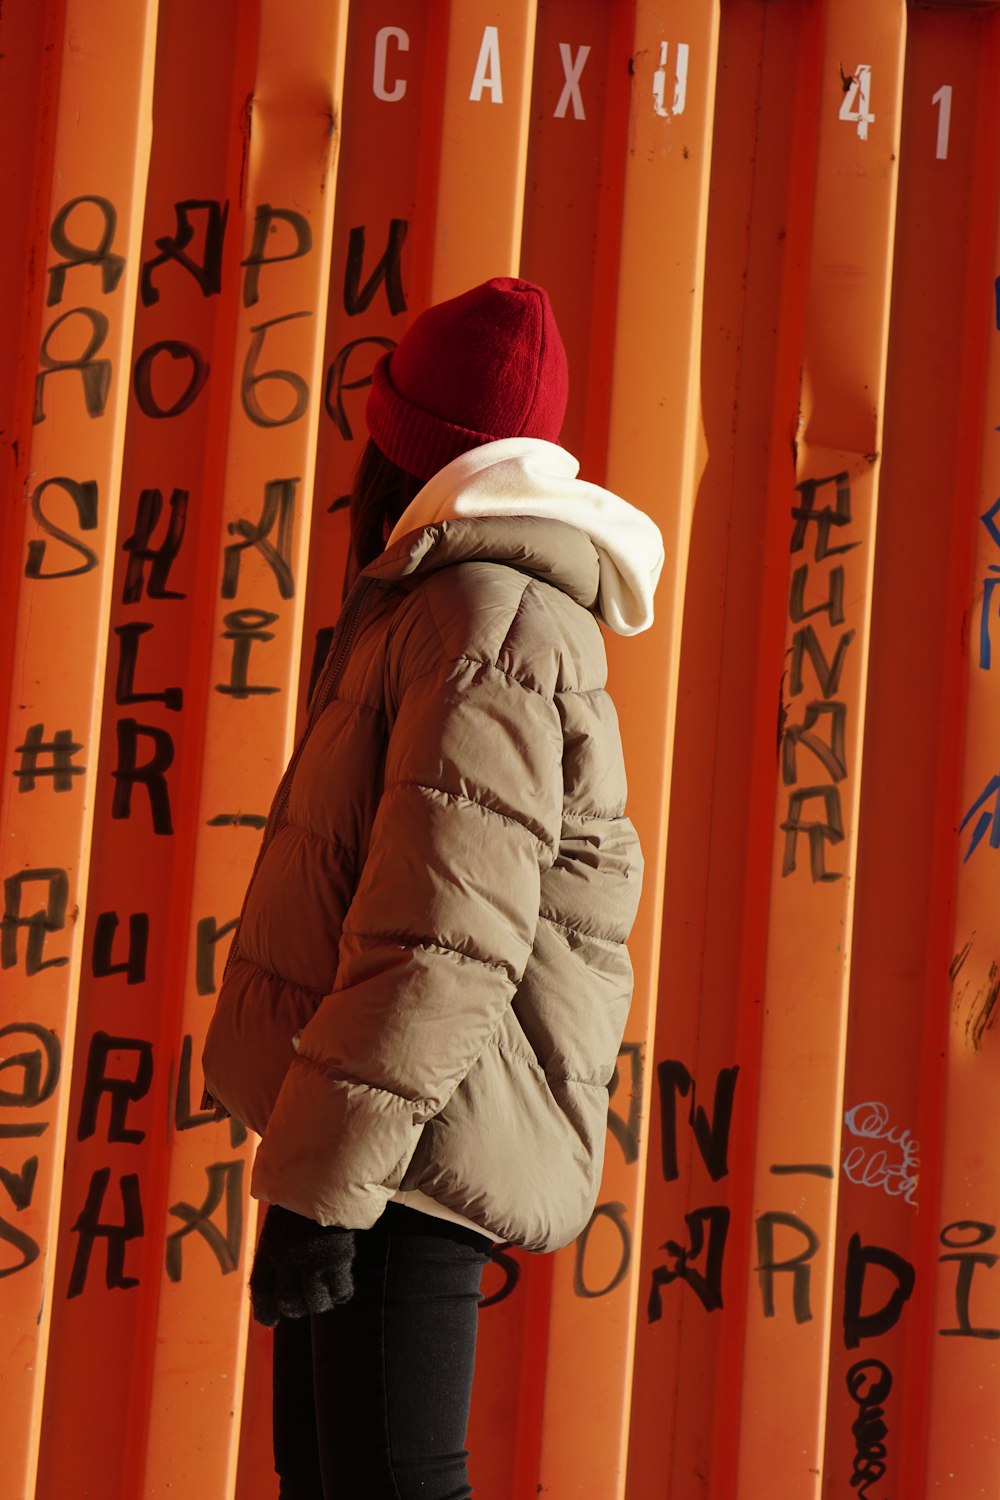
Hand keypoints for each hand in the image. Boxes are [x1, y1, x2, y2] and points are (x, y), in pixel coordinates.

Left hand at [249, 1205, 355, 1325]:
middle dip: (298, 1308)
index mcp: (269, 1247)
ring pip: (316, 1302)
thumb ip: (278, 1246)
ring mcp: (312, 1260)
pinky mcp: (337, 1257)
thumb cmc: (302, 1196)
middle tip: (306, 1302)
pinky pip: (341, 1290)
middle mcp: (287, 1259)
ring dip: (322, 1303)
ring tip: (326, 1295)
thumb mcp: (281, 1219)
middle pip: (289, 1302)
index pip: (261, 1290)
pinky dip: (342, 1293)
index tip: (271, 1321)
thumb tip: (281, 1274)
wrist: (325, 1175)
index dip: (264, 1310)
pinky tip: (343, 1286)